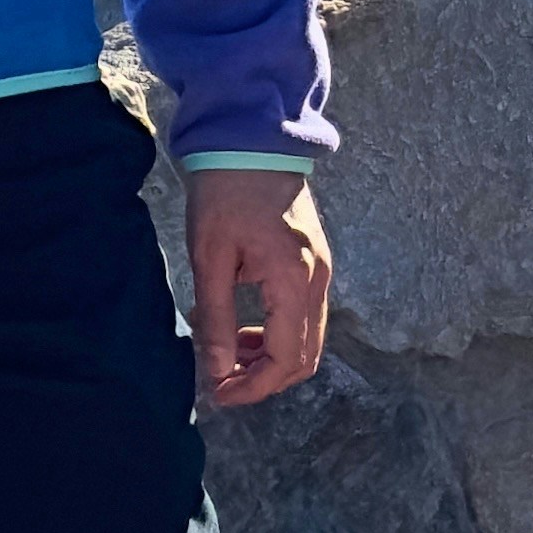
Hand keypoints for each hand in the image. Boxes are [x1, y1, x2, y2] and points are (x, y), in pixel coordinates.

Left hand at [186, 169, 333, 409]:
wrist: (249, 138)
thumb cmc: (224, 193)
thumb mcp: (210, 258)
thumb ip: (218, 319)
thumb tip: (219, 370)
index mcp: (294, 280)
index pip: (286, 358)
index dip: (255, 387)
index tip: (220, 394)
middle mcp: (318, 280)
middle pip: (305, 356)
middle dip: (265, 377)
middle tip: (222, 379)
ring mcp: (321, 269)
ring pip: (306, 337)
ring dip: (270, 355)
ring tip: (225, 350)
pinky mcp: (314, 260)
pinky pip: (303, 314)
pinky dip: (276, 331)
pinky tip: (241, 323)